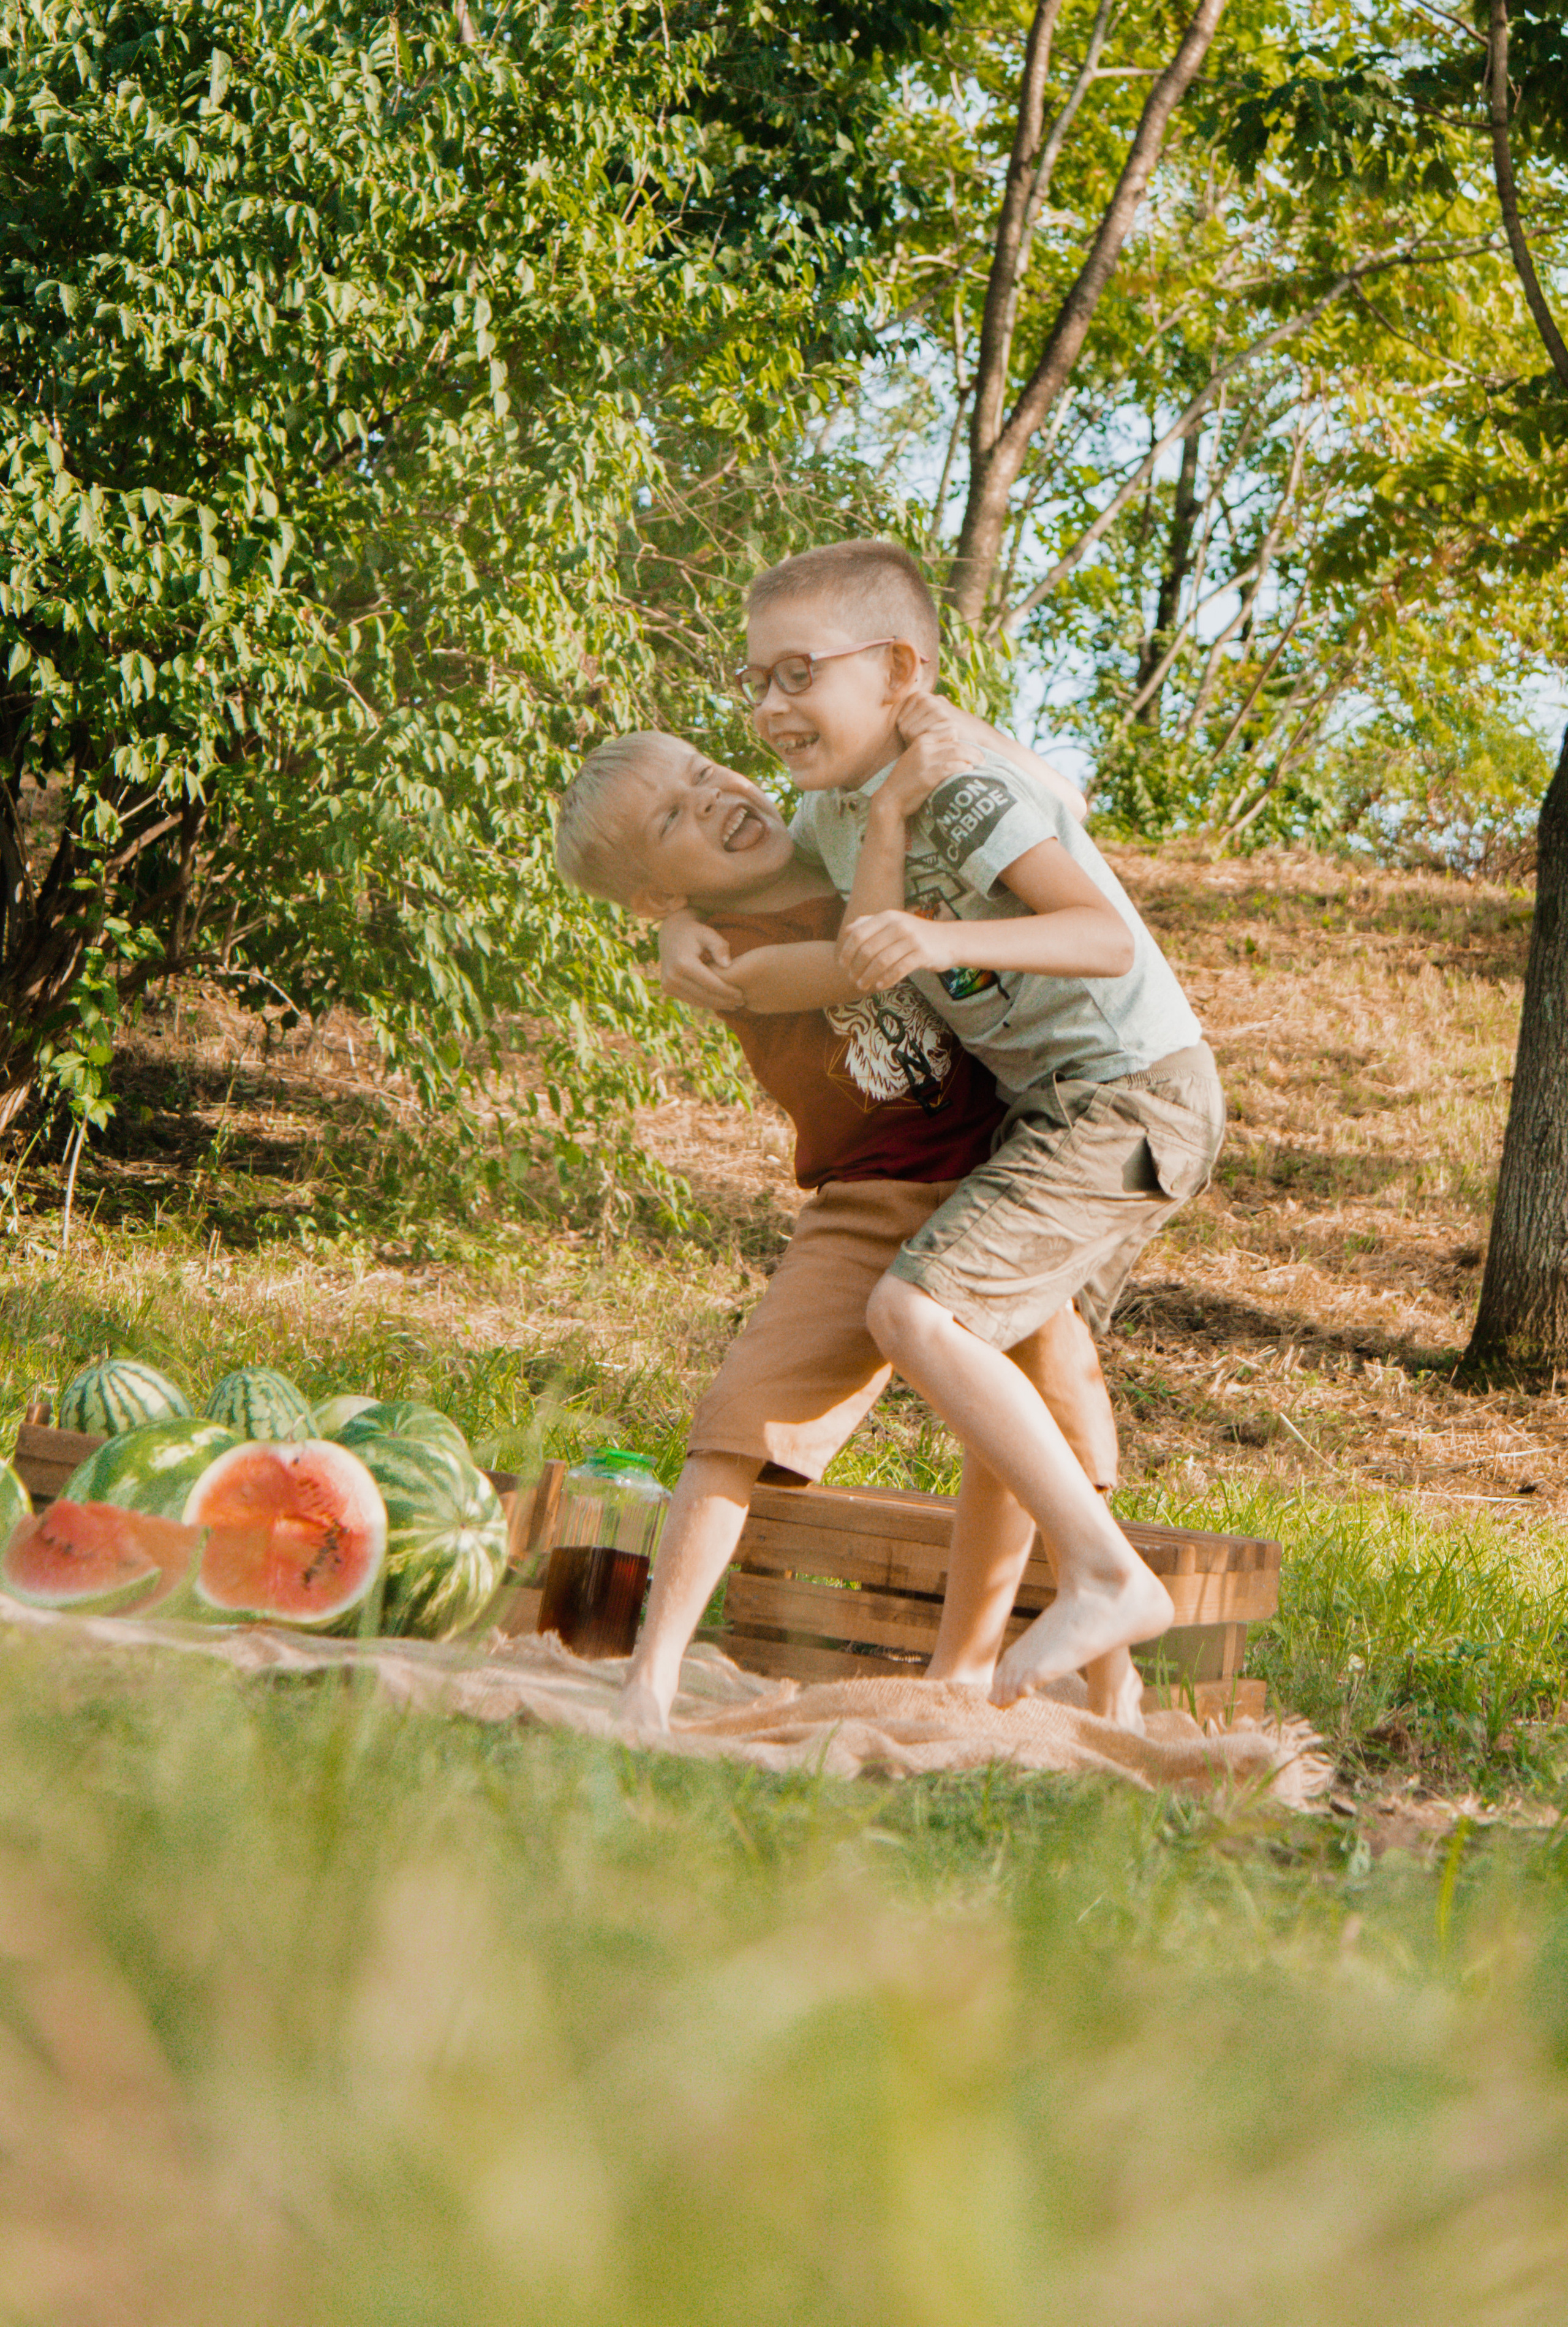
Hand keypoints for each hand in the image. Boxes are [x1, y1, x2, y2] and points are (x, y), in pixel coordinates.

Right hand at [657, 913, 746, 1010]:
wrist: (670, 934)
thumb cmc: (695, 933)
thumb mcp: (708, 933)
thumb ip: (720, 946)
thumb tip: (727, 965)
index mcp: (683, 963)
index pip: (710, 984)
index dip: (727, 992)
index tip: (742, 995)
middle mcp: (672, 976)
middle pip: (704, 995)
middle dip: (724, 1001)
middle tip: (741, 1003)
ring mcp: (668, 984)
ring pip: (697, 1000)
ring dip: (716, 1005)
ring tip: (733, 1005)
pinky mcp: (667, 988)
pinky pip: (690, 999)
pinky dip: (705, 1002)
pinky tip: (719, 1002)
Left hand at [837, 909, 959, 992]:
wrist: (950, 940)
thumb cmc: (916, 934)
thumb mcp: (895, 923)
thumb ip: (872, 923)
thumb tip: (848, 930)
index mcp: (888, 917)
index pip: (859, 934)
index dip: (847, 950)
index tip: (842, 964)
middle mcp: (899, 925)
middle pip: (868, 949)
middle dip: (856, 967)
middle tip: (852, 979)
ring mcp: (912, 939)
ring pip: (882, 961)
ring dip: (868, 976)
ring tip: (862, 985)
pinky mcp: (923, 954)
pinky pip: (899, 969)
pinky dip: (886, 979)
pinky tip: (879, 986)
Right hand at [878, 700, 983, 821]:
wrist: (891, 798)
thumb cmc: (907, 780)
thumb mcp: (916, 758)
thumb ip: (932, 750)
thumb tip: (956, 747)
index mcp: (921, 740)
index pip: (949, 729)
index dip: (961, 739)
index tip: (970, 750)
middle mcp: (923, 747)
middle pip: (957, 740)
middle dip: (973, 749)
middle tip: (983, 759)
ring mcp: (926, 761)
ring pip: (958, 751)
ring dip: (973, 758)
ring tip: (980, 765)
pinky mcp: (929, 776)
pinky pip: (953, 767)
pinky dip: (964, 768)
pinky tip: (968, 772)